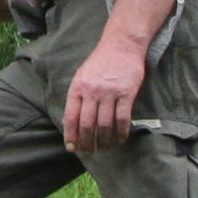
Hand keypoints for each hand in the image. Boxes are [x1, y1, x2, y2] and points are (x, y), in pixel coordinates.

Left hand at [60, 31, 147, 152]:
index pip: (71, 116)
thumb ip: (77, 97)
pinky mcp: (126, 93)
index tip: (72, 148)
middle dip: (87, 142)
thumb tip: (71, 122)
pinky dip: (121, 132)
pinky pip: (122, 118)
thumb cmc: (100, 62)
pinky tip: (121, 139)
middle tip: (89, 152)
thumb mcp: (82, 76)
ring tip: (105, 148)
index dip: (70, 135)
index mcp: (78, 87)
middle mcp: (92, 91)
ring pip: (104, 124)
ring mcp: (109, 92)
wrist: (121, 45)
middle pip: (87, 124)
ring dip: (104, 140)